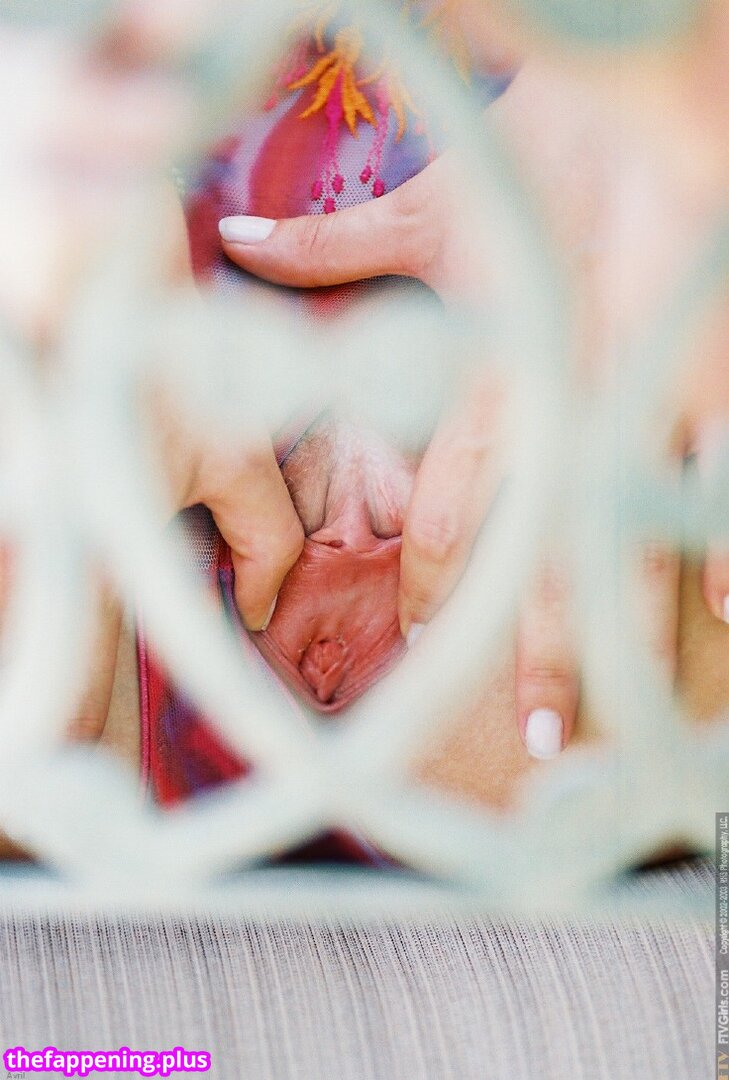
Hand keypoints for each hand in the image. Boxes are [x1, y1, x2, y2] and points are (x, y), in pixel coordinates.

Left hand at [218, 54, 728, 759]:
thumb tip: (230, 246)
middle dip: (538, 655)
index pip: (454, 511)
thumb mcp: (426, 209)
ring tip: (632, 715)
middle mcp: (565, 407)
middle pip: (543, 558)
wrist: (631, 99)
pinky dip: (724, 542)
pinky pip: (724, 475)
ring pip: (635, 536)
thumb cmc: (530, 161)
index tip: (422, 633)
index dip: (436, 582)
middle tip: (542, 743)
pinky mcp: (711, 373)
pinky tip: (726, 614)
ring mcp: (643, 397)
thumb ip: (329, 250)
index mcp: (493, 378)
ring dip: (631, 631)